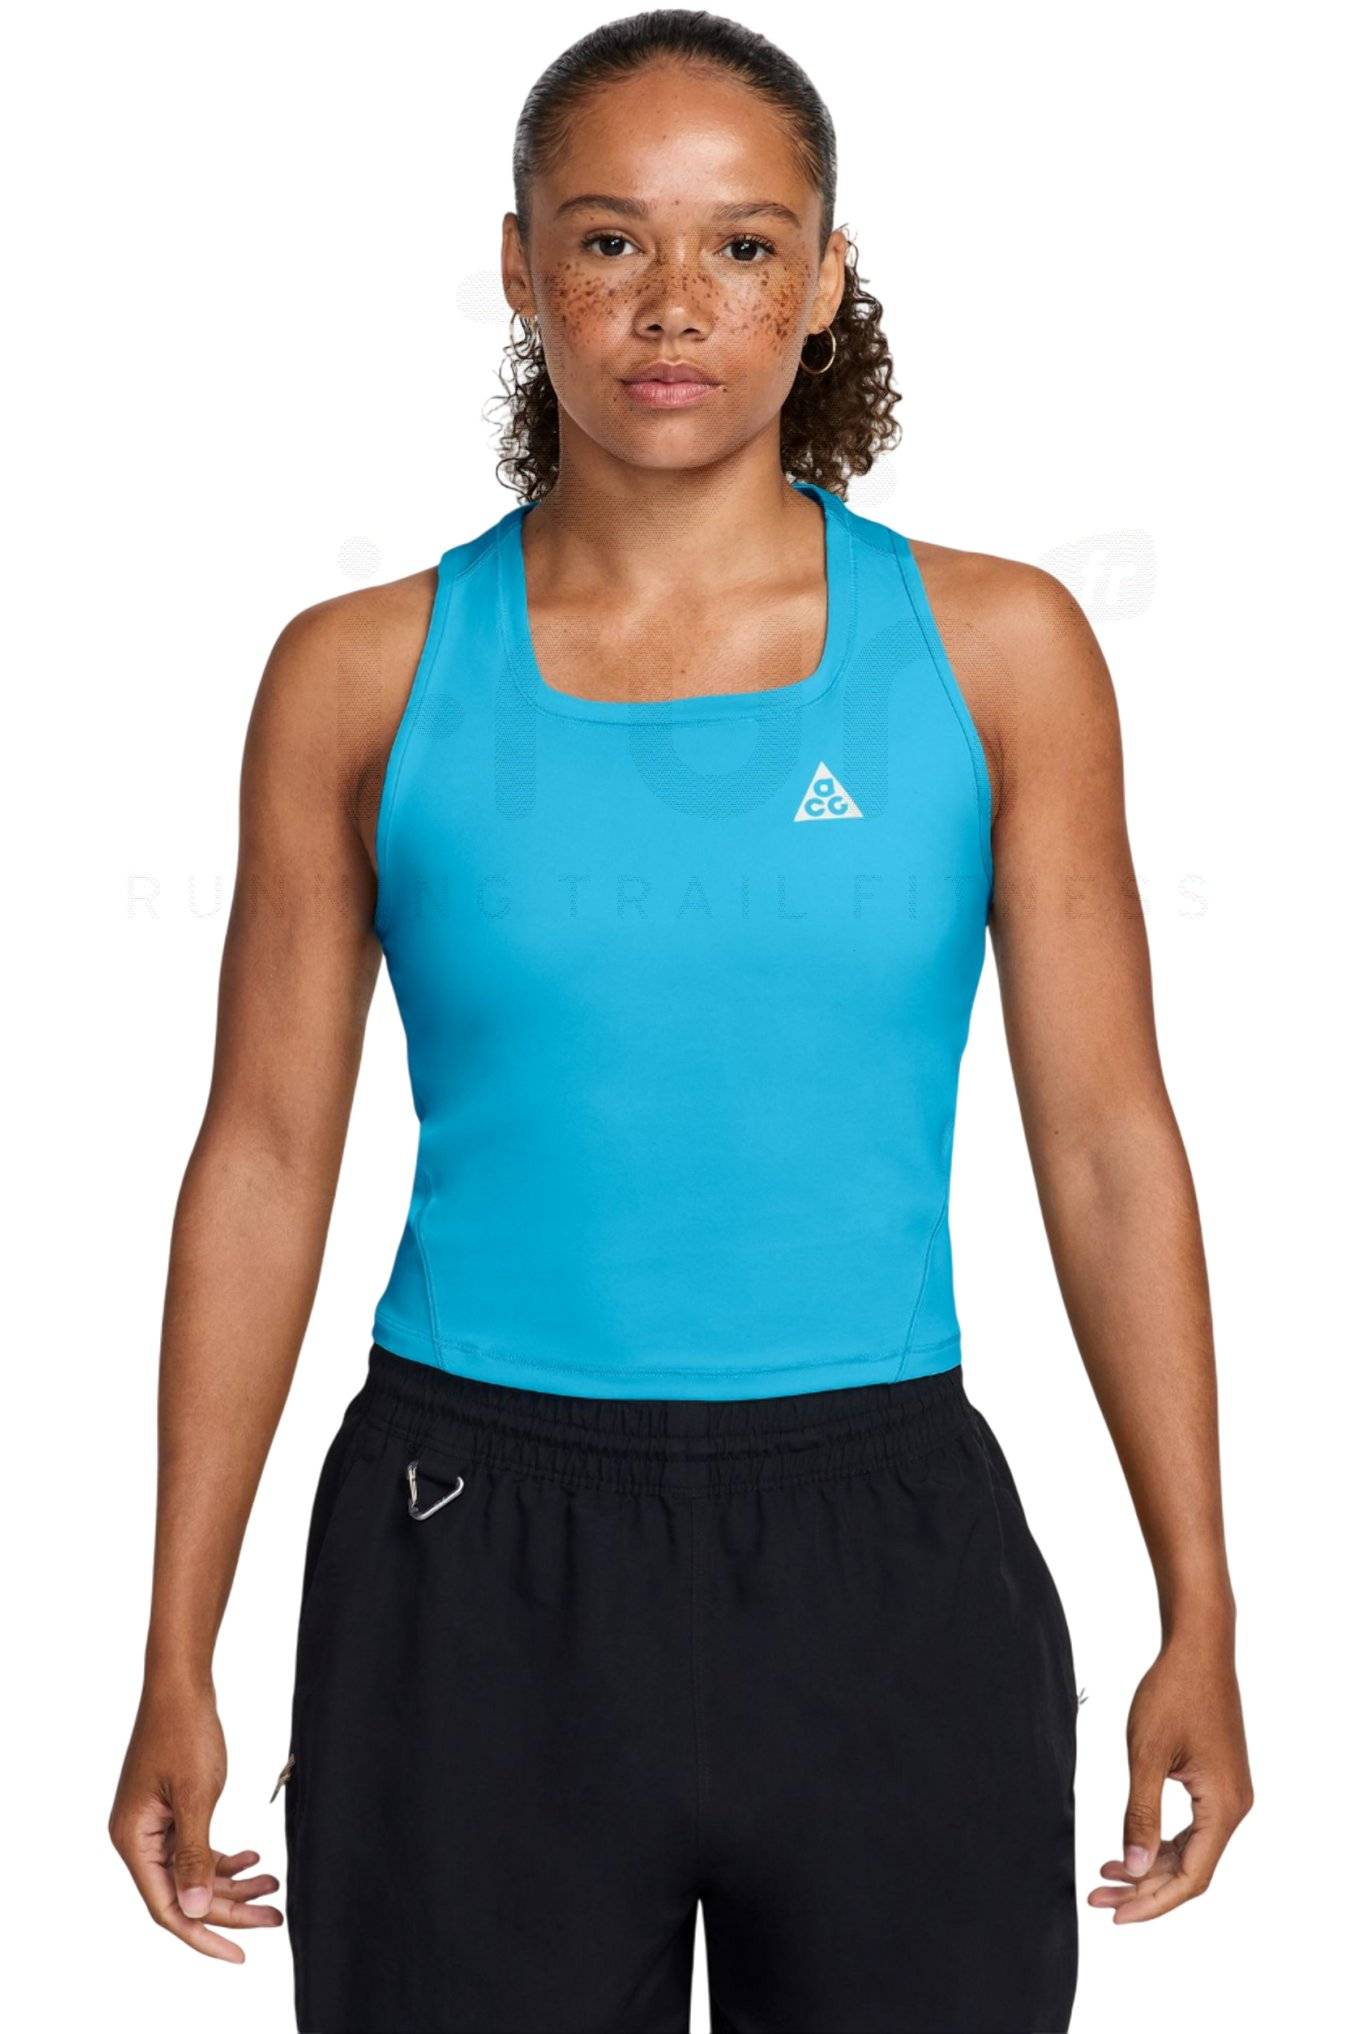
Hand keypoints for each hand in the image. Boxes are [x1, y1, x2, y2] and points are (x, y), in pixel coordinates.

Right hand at [109, 1676, 282, 1959]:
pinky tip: (254, 1858)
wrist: (181, 1683)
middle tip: (276, 1917)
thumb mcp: (196, 1796)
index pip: (167, 1907)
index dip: (203, 1934)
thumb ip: (194, 1856)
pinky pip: (196, 1847)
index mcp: (133, 1840)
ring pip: (194, 1871)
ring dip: (232, 1882)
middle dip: (230, 1907)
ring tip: (274, 1885)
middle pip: (184, 1892)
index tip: (240, 1952)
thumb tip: (192, 1911)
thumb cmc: (184, 1731)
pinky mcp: (170, 1810)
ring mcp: (154, 1824)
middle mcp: (138, 1838)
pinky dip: (224, 1857)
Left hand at [1089, 1631, 1252, 1922]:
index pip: (1191, 1878)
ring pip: (1189, 1850)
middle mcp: (1234, 1807)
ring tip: (1104, 1874)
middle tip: (1098, 1896)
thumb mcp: (1147, 1755)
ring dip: (1148, 1866)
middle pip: (1190, 1870)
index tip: (1115, 1914)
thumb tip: (1132, 1868)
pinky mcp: (1216, 1780)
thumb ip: (1141, 1815)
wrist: (1197, 1648)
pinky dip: (1159, 1840)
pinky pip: (1191, 1827)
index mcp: (1223, 1807)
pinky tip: (1127, 1844)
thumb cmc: (1173, 1692)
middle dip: (1143, 1888)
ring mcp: (1227, 1794)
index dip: (1152, 1902)